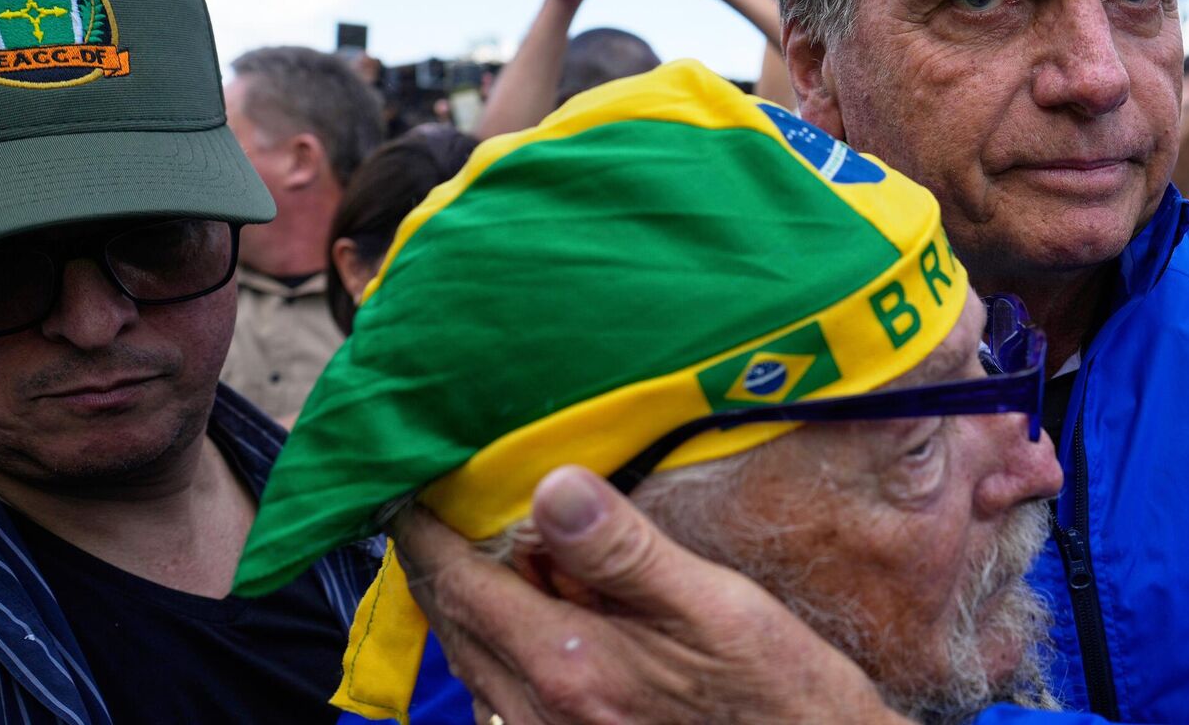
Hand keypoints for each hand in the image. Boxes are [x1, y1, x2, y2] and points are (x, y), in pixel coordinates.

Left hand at [393, 466, 900, 724]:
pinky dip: (503, 648)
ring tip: (494, 553)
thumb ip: (623, 551)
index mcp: (566, 665)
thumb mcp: (713, 608)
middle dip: (442, 562)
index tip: (411, 485)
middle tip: (446, 505)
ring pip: (476, 664)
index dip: (426, 531)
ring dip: (473, 606)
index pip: (459, 586)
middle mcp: (541, 714)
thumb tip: (550, 486)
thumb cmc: (776, 694)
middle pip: (456, 625)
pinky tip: (542, 622)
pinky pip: (506, 698)